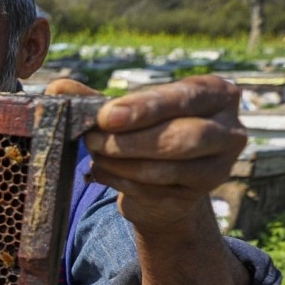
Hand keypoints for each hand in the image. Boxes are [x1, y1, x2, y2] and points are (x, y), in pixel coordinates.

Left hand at [48, 75, 250, 284]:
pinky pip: (157, 190)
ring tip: (95, 154)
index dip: (145, 107)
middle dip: (131, 140)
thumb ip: (92, 100)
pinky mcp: (199, 197)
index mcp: (215, 94)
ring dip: (123, 162)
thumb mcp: (122, 113)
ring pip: (169, 167)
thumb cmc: (143, 134)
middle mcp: (228, 130)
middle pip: (184, 136)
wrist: (161, 185)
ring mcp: (219, 167)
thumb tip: (56, 88)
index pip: (184, 97)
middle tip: (92, 139)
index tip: (106, 116)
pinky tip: (104, 172)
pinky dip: (123, 181)